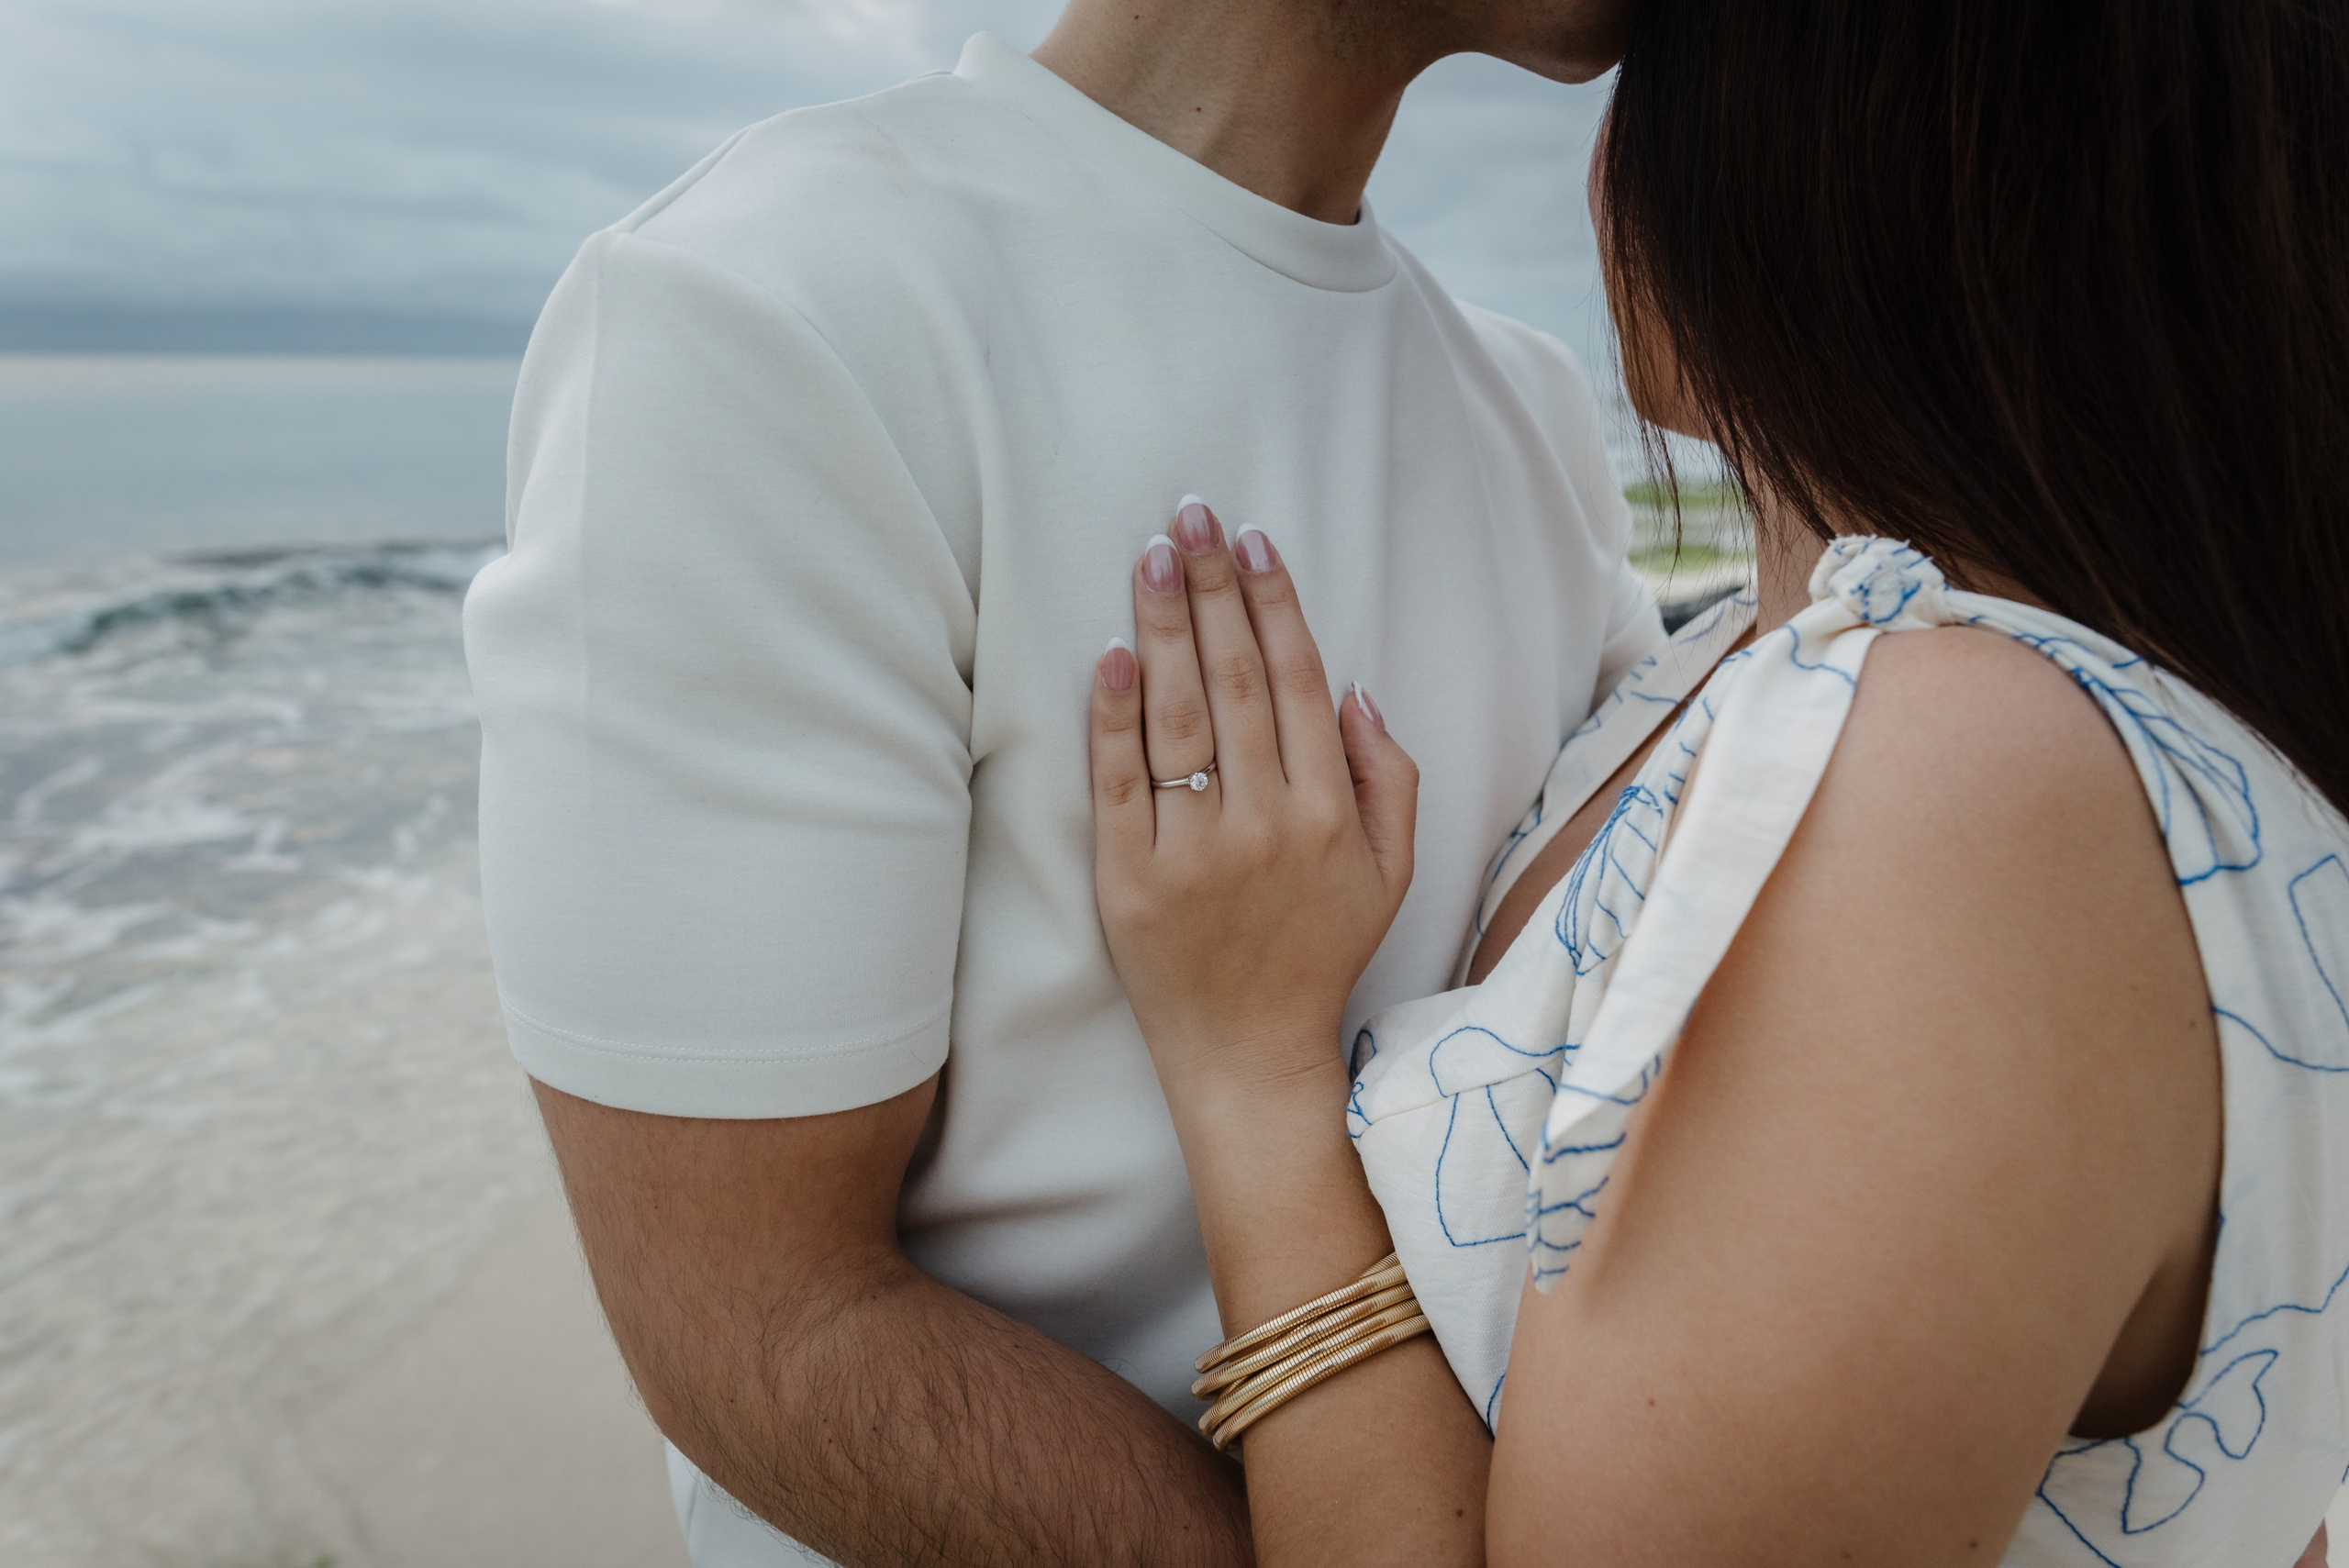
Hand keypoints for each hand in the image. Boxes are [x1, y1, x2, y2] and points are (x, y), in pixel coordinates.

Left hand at [1088, 498, 1417, 1103]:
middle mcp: (1264, 822)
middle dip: (1214, 588)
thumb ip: (1390, 778)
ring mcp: (1193, 850)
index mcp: (1329, 813)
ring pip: (1177, 715)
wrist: (1248, 1052)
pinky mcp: (1129, 878)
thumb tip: (1356, 689)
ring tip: (1153, 555)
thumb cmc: (1320, 952)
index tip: (1252, 541)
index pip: (1297, 682)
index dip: (1274, 604)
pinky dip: (1113, 714)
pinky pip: (1120, 782)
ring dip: (1165, 625)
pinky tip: (1111, 651)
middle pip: (1233, 680)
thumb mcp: (1391, 873)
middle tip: (1191, 515)